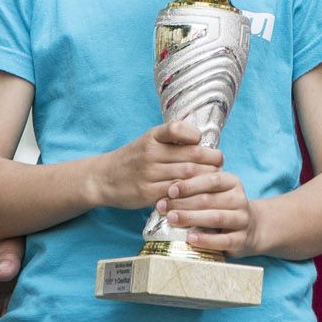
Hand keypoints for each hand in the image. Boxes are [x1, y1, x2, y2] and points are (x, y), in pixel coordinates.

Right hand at [91, 121, 221, 209]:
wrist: (103, 178)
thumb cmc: (133, 158)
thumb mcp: (148, 140)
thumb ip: (171, 138)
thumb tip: (201, 136)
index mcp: (151, 137)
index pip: (177, 129)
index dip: (194, 135)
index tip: (201, 141)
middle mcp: (150, 153)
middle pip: (191, 155)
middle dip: (211, 160)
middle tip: (219, 163)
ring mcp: (148, 174)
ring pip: (187, 175)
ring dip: (205, 177)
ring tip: (213, 178)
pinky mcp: (147, 193)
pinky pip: (176, 193)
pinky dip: (191, 193)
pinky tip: (198, 192)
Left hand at [159, 170, 257, 257]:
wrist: (249, 229)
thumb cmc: (221, 208)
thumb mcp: (213, 194)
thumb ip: (195, 190)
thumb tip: (168, 193)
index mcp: (232, 182)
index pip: (211, 179)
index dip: (190, 185)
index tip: (170, 191)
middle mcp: (240, 199)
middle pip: (209, 199)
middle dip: (183, 203)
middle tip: (162, 207)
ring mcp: (242, 219)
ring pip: (216, 218)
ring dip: (191, 218)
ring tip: (172, 219)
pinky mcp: (241, 239)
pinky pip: (223, 240)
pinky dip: (206, 240)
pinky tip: (190, 238)